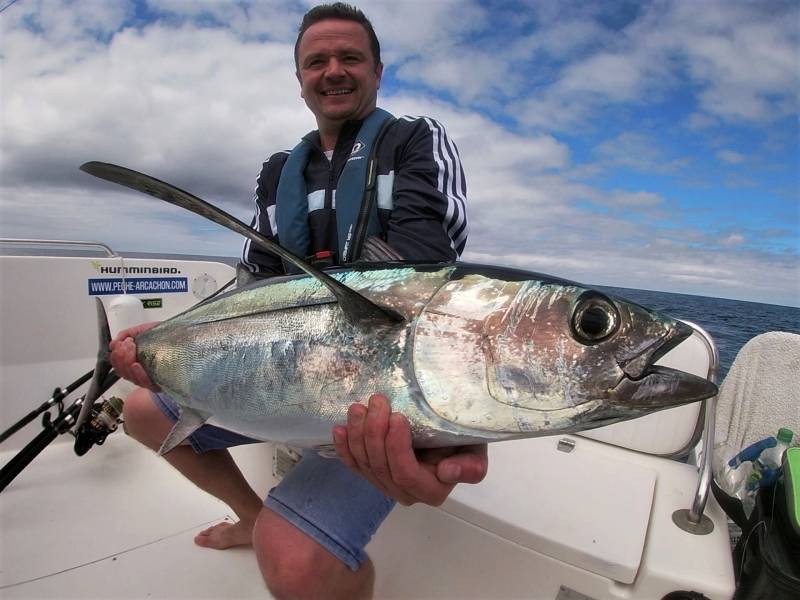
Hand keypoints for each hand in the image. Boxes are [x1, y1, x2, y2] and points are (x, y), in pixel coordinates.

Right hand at [109, 322, 160, 389]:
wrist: (187, 341)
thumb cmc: (165, 337)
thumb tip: (114, 343)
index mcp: (133, 361)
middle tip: (129, 343)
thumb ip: (128, 334)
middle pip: (121, 370)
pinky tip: (136, 365)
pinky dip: (138, 374)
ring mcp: (148, 379)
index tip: (122, 342)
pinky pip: (144, 383)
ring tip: (132, 348)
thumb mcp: (145, 330)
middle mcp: (139, 373)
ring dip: (127, 362)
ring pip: (130, 376)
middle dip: (121, 356)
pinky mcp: (158, 384)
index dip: (115, 354)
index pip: (117, 363)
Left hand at [332, 394, 487, 505]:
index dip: (396, 447)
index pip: (405, 473)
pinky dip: (343, 447)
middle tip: (377, 402)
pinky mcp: (372, 473)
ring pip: (364, 463)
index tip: (397, 417)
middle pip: (380, 466)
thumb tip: (446, 472)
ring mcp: (386, 484)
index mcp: (431, 490)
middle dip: (374, 432)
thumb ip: (470, 467)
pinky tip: (338, 428)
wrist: (452, 438)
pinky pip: (353, 464)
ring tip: (358, 408)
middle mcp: (405, 493)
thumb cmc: (465, 442)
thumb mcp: (476, 451)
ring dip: (357, 434)